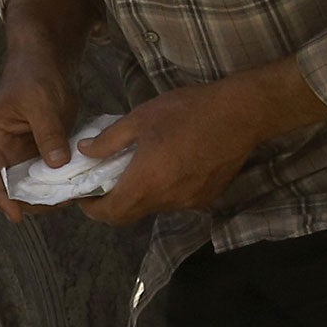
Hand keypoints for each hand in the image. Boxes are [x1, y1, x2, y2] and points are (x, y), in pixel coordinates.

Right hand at [0, 47, 79, 223]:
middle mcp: (7, 150)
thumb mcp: (40, 102)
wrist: (48, 57)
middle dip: (32, 200)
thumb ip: (48, 134)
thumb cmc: (34, 74)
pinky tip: (77, 184)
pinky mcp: (45, 148)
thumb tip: (57, 164)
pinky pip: (50, 171)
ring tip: (70, 197)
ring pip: (33, 182)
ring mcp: (26, 151)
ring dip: (49, 192)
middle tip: (56, 205)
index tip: (16, 215)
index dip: (2, 198)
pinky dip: (61, 180)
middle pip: (13, 186)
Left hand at [75, 60, 326, 226]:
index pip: (109, 214)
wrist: (242, 113)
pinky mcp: (206, 199)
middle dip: (112, 206)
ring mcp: (188, 203)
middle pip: (128, 216)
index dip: (92, 209)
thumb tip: (84, 152)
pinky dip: (162, 192)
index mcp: (145, 183)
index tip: (84, 196)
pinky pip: (175, 202)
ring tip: (135, 172)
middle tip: (104, 186)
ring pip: (152, 209)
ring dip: (139, 197)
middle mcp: (165, 201)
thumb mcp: (141, 118)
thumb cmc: (187, 110)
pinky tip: (166, 169)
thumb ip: (109, 140)